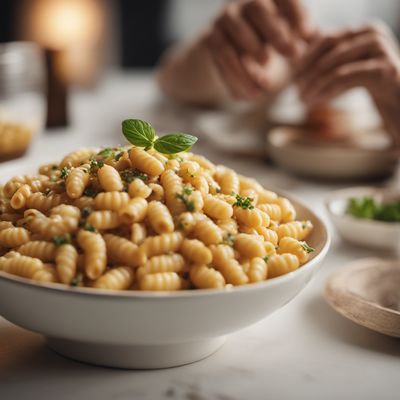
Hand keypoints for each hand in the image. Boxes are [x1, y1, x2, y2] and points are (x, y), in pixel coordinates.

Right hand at [203, 0, 313, 100]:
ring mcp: (225, 19)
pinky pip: (223, 57)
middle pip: (258, 9)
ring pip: (237, 36)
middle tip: (292, 56)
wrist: (230, 47)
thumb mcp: (287, 36)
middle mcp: (245, 2)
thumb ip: (303, 38)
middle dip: (276, 32)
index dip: (296, 14)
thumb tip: (323, 42)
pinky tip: (250, 95)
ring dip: (253, 60)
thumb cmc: (267, 40)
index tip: (307, 35)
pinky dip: (236, 77)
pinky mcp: (212, 38)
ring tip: (266, 88)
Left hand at [297, 23, 399, 145]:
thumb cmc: (375, 88)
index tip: (292, 78)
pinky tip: (316, 102)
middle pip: (329, 47)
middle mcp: (374, 33)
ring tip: (302, 100)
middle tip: (295, 91)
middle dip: (308, 70)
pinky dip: (326, 90)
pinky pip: (344, 77)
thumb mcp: (351, 70)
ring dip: (314, 84)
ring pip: (334, 63)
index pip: (326, 38)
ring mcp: (381, 48)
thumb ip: (330, 59)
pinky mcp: (384, 68)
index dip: (305, 57)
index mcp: (363, 30)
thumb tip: (297, 54)